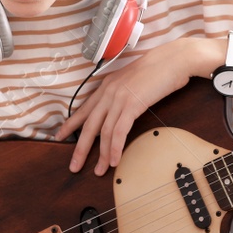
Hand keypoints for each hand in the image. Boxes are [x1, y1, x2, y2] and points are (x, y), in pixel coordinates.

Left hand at [56, 40, 196, 175]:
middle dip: (80, 148)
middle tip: (73, 166)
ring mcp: (119, 99)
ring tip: (98, 171)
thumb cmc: (158, 70)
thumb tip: (120, 109)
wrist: (172, 60)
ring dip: (101, 155)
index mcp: (106, 86)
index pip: (84, 109)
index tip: (60, 136)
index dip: (71, 124)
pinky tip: (114, 161)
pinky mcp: (132, 105)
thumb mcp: (132, 81)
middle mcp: (108, 93)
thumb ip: (122, 94)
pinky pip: (119, 131)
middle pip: (89, 125)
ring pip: (103, 132)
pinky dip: (115, 148)